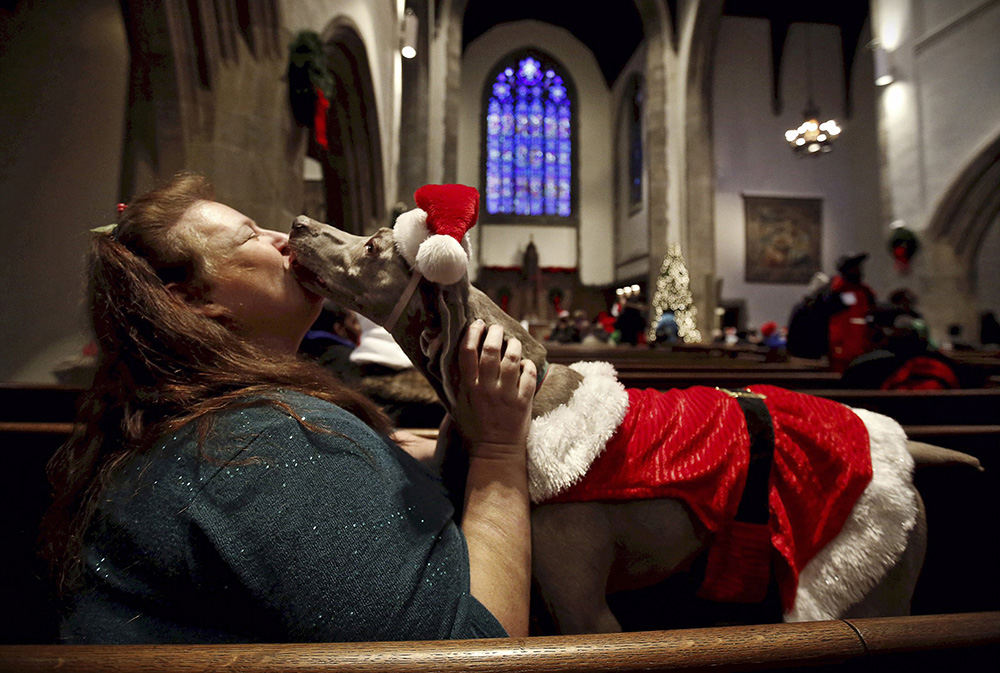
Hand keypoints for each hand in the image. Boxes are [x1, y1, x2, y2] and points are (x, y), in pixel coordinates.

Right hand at [452, 320, 535, 456]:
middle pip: (491, 349)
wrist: (495, 451)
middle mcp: (486, 388)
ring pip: (512, 358)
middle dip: (495, 333)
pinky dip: (528, 365)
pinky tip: (524, 364)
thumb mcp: (458, 403)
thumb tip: (454, 356)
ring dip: (513, 345)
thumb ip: (456, 381)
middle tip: (497, 328)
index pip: (467, 351)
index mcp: (468, 387)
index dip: (472, 332)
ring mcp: (506, 395)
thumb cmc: (474, 426)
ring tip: (512, 342)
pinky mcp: (523, 402)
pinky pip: (529, 374)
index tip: (478, 324)